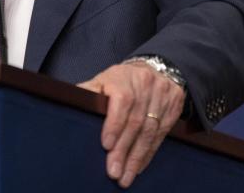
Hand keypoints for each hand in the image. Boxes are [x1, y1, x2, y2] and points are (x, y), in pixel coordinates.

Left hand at [78, 62, 184, 187]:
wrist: (152, 69)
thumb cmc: (119, 81)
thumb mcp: (101, 80)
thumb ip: (88, 92)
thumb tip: (68, 102)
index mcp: (123, 76)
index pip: (122, 100)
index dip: (114, 124)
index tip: (106, 145)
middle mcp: (145, 83)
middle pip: (135, 121)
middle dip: (124, 149)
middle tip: (114, 171)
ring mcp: (162, 94)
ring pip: (150, 130)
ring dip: (137, 156)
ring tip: (126, 176)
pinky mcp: (174, 105)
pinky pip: (162, 133)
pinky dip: (149, 153)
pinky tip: (139, 166)